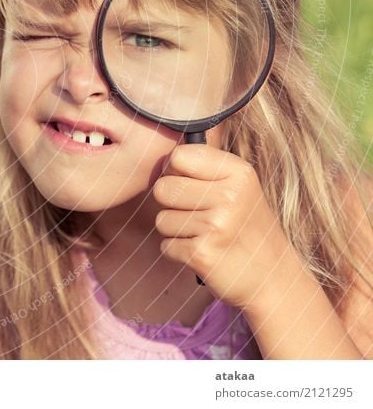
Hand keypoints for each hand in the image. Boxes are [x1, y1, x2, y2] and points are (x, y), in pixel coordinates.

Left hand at [152, 143, 301, 309]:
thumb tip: (164, 156)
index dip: (176, 172)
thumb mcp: (239, 188)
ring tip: (204, 236)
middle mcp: (230, 196)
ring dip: (176, 231)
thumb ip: (204, 168)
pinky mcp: (202, 253)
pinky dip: (178, 252)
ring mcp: (216, 226)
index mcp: (239, 173)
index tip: (192, 185)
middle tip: (198, 215)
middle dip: (172, 204)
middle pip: (163, 188)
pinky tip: (203, 253)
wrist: (275, 280)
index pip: (179, 156)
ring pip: (161, 219)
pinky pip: (165, 245)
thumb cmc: (246, 227)